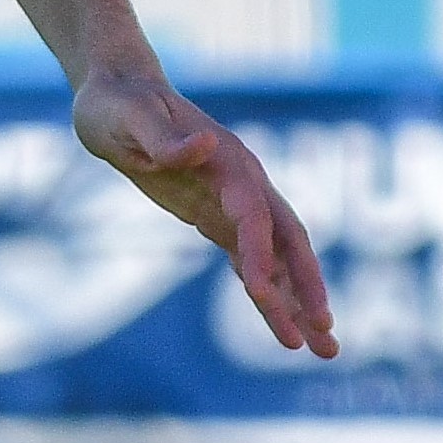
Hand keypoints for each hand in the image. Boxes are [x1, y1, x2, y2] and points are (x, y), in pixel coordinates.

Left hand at [73, 66, 338, 360]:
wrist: (116, 92)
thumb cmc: (118, 106)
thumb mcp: (129, 120)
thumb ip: (165, 138)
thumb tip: (203, 145)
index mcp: (228, 160)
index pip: (254, 215)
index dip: (260, 253)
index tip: (261, 295)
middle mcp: (242, 182)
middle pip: (287, 239)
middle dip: (308, 285)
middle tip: (326, 333)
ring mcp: (233, 200)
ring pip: (276, 257)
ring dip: (297, 300)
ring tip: (322, 349)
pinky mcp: (215, 214)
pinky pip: (250, 259)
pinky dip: (268, 291)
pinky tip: (281, 322)